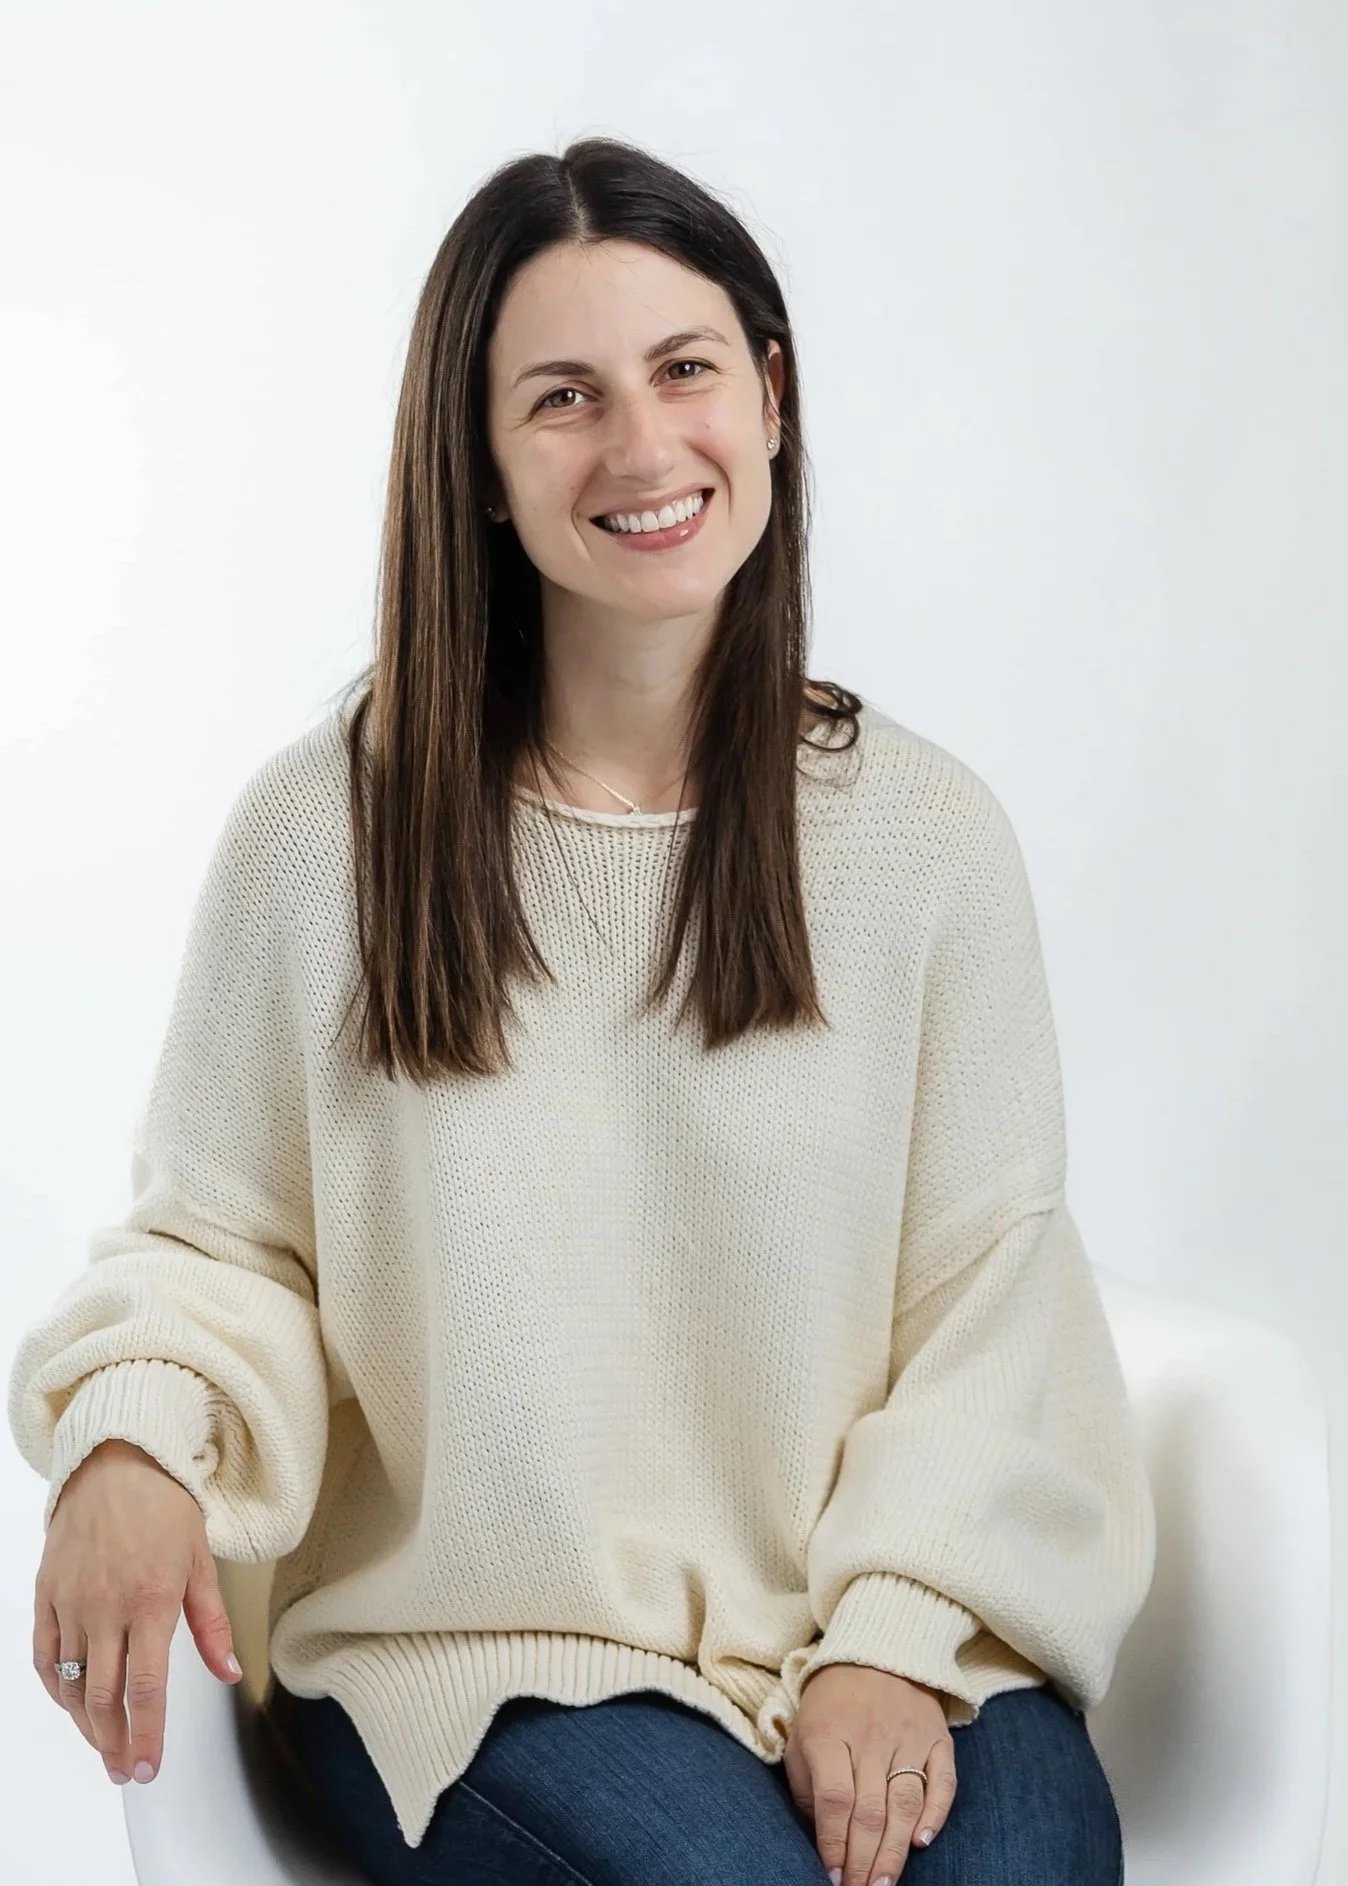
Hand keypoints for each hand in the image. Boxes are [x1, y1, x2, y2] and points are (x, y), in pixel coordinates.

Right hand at [32, 1437, 242, 1786]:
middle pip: (103, 1696)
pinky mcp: (46, 1595)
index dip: (146, 1735)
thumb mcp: (200, 1561)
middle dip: (114, 1742)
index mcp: (150, 1601)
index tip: (147, 1768)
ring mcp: (70, 1603)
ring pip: (70, 1683)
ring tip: (104, 1745)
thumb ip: (211, 1624)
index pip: (146, 1687)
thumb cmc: (164, 1508)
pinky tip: (70, 1705)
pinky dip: (54, 1689)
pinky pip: (43, 1656)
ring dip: (86, 1723)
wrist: (115, 1463)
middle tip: (125, 1770)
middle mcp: (105, 1608)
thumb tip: (229, 1672)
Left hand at [783, 1662, 956, 1884]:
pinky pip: (942, 1782)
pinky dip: (936, 1814)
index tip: (832, 1878)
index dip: (834, 1844)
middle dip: (863, 1862)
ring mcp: (908, 1736)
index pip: (835, 1800)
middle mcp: (871, 1736)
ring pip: (904, 1803)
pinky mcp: (938, 1737)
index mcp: (829, 1734)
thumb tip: (824, 1837)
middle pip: (870, 1810)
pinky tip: (922, 1841)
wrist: (875, 1651)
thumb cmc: (831, 1706)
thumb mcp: (803, 1734)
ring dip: (894, 1851)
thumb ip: (808, 1785)